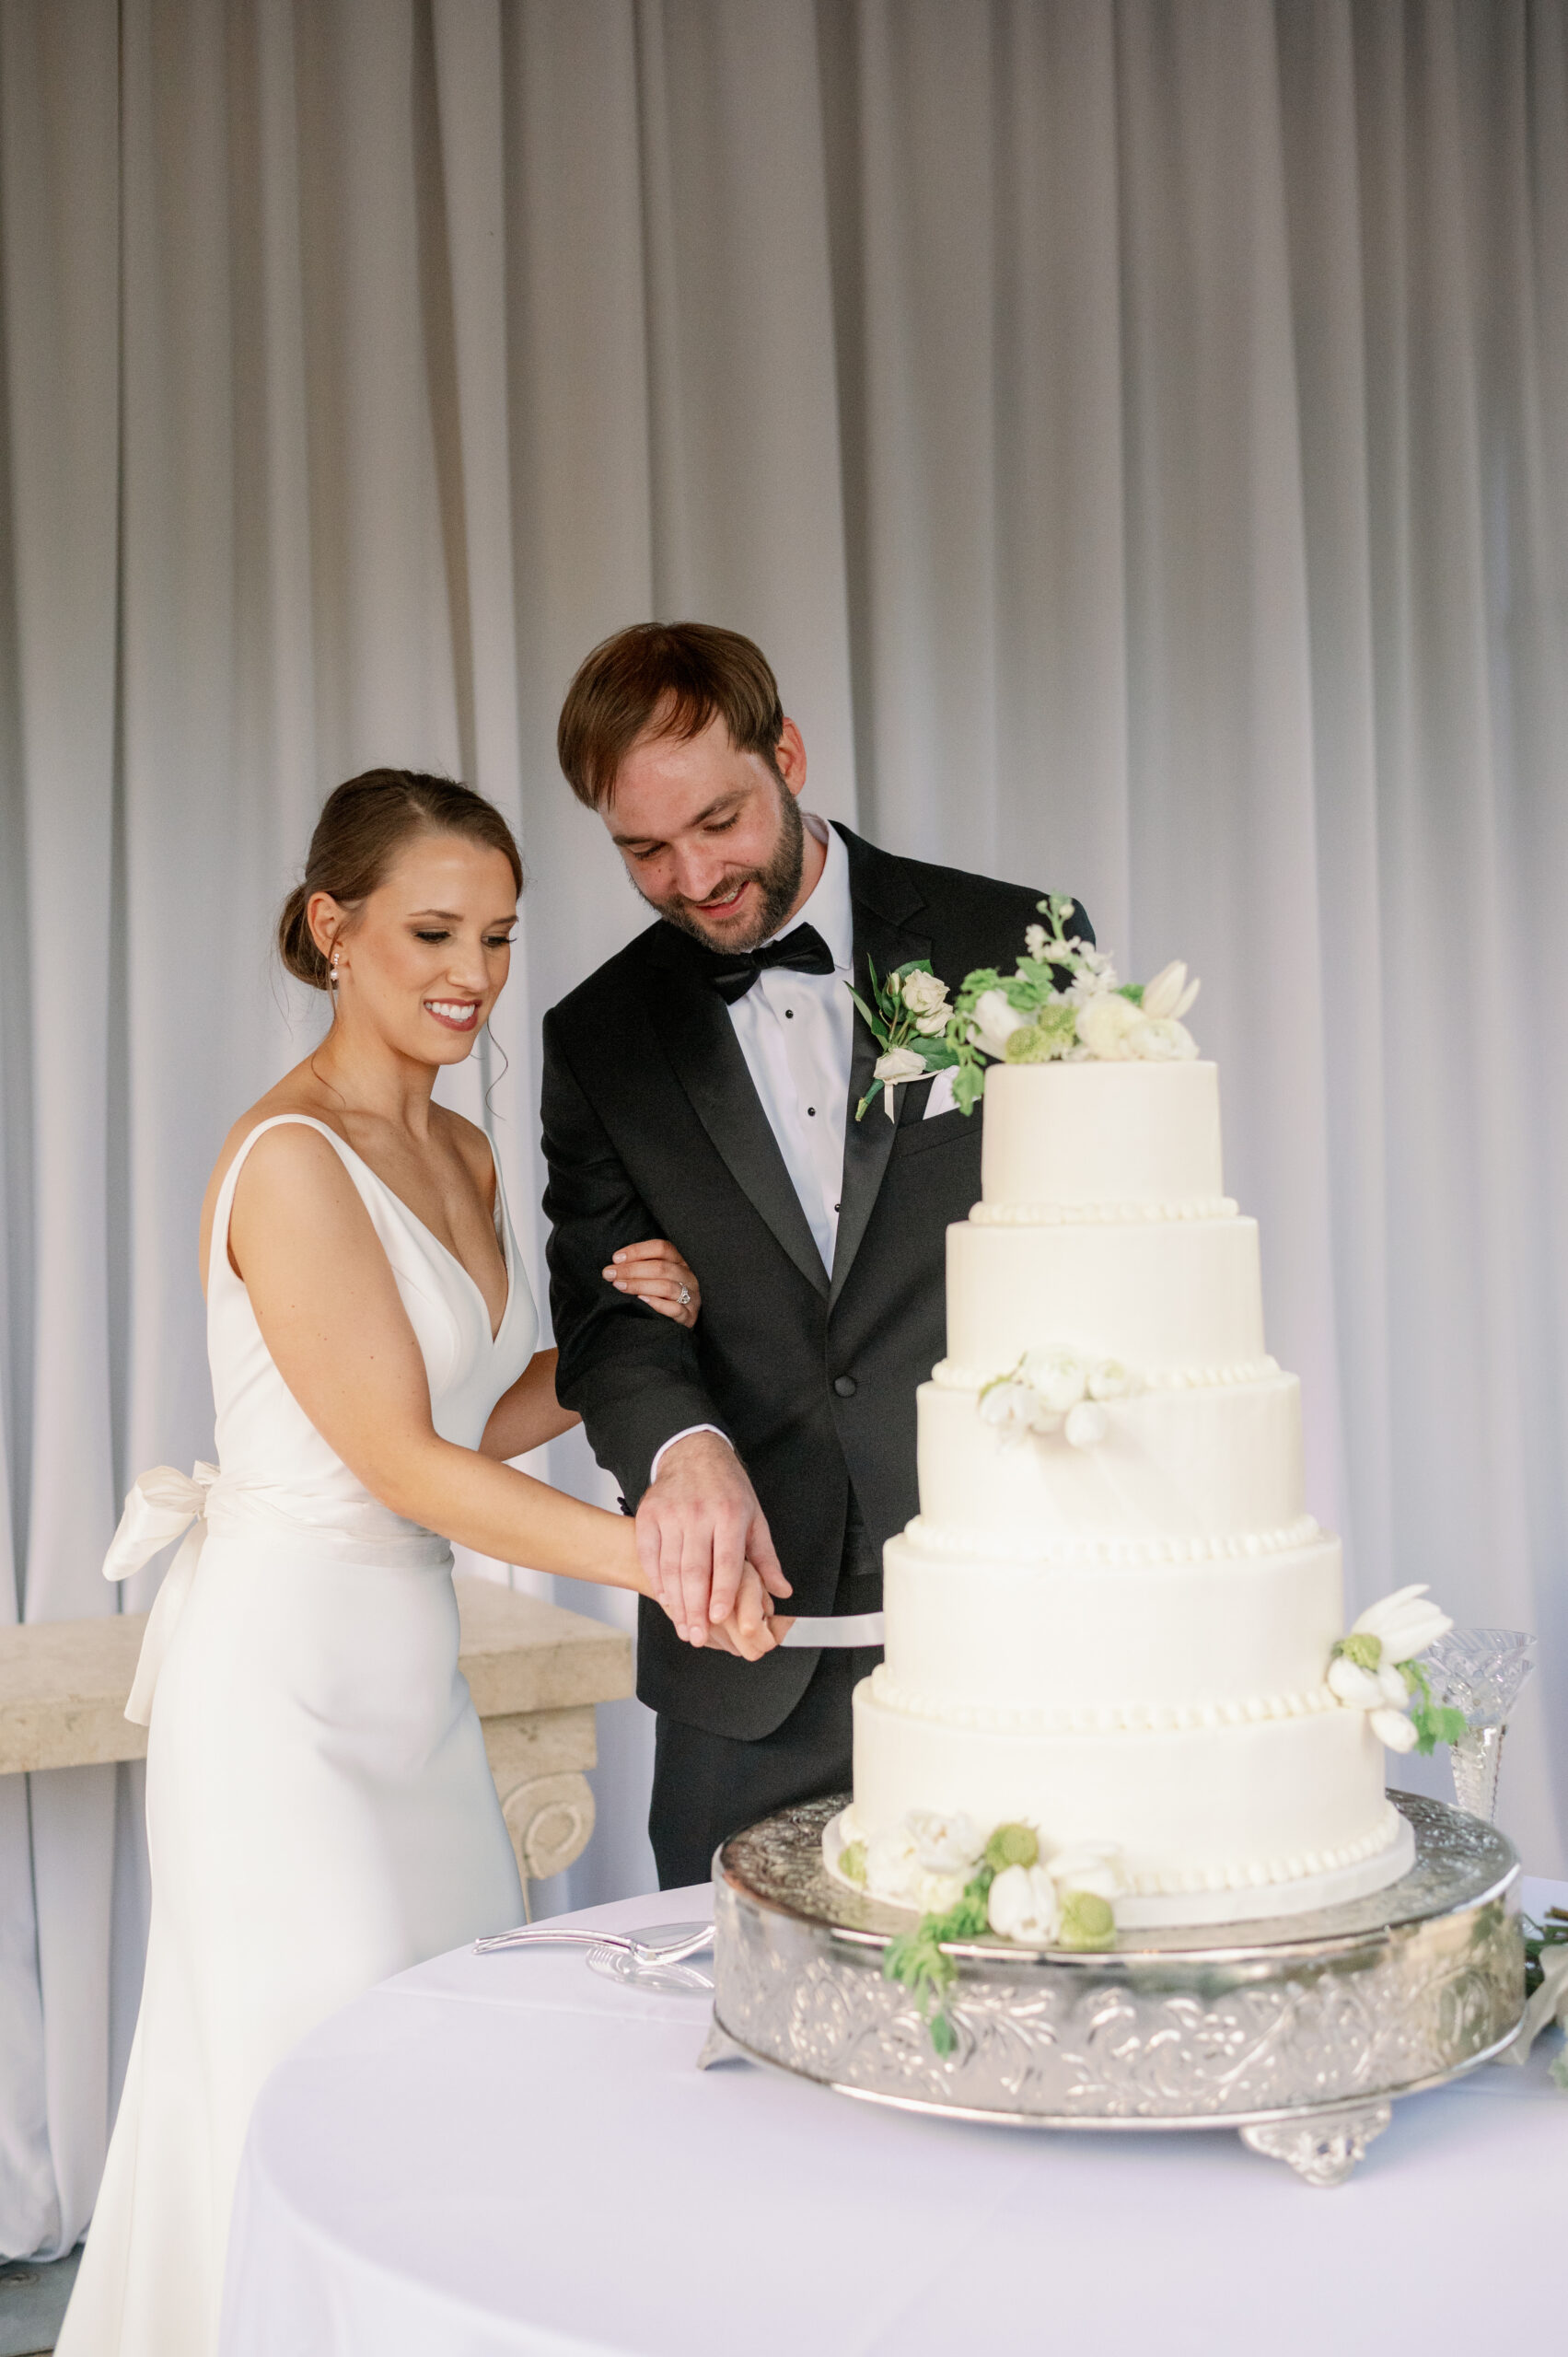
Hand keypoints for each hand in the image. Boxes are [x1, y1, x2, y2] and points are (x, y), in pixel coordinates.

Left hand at [602, 1238, 700, 1326]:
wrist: (678, 1325)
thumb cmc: (662, 1296)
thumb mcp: (655, 1277)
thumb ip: (640, 1267)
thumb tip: (614, 1265)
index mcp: (679, 1261)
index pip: (661, 1248)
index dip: (637, 1251)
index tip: (615, 1258)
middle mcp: (688, 1276)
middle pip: (661, 1267)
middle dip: (631, 1270)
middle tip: (610, 1275)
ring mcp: (692, 1296)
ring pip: (667, 1287)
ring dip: (639, 1285)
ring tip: (620, 1286)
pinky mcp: (690, 1315)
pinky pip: (675, 1309)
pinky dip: (657, 1304)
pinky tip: (641, 1301)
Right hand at [636, 1431, 790, 1645]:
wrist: (693, 1452)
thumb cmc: (727, 1488)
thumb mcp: (754, 1517)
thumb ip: (766, 1558)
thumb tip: (782, 1591)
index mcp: (729, 1515)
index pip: (726, 1561)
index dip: (723, 1591)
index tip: (720, 1616)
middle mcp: (698, 1514)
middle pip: (694, 1569)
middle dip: (695, 1608)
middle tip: (696, 1636)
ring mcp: (671, 1514)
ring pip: (670, 1566)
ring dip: (675, 1601)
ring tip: (682, 1626)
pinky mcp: (649, 1514)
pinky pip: (649, 1554)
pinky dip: (656, 1579)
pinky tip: (665, 1598)